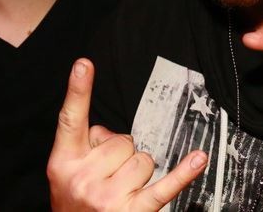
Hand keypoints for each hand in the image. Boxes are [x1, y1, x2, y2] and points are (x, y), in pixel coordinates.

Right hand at [47, 59, 207, 210]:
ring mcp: (107, 197)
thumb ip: (87, 146)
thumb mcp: (67, 174)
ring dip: (139, 174)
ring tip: (122, 192)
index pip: (70, 119)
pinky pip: (163, 187)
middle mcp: (83, 179)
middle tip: (108, 178)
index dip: (78, 90)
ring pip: (143, 159)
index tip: (85, 64)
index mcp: (63, 163)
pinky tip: (198, 159)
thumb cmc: (75, 206)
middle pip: (122, 141)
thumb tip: (113, 134)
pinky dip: (184, 173)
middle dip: (121, 156)